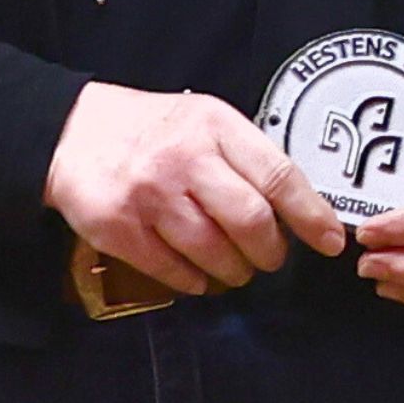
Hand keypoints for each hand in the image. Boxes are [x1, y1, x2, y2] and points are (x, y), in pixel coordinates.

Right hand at [49, 79, 346, 295]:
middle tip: (272, 258)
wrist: (72, 131)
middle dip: (271, 251)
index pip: (279, 176)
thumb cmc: (155, 131)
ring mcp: (149, 195)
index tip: (331, 240)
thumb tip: (301, 206)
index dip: (312, 215)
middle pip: (250, 220)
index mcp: (216, 127)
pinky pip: (171, 269)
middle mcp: (185, 159)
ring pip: (212, 251)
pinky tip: (200, 277)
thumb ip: (247, 157)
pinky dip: (194, 281)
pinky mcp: (117, 226)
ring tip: (238, 268)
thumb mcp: (206, 121)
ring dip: (235, 270)